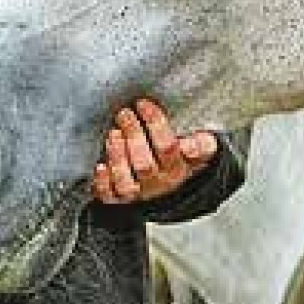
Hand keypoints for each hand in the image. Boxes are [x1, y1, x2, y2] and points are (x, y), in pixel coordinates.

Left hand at [91, 98, 216, 203]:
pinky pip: (109, 197)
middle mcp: (158, 183)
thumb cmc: (182, 160)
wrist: (172, 190)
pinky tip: (100, 166)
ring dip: (117, 157)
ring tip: (112, 134)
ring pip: (126, 184)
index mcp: (178, 168)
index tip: (143, 104)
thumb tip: (197, 142)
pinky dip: (103, 183)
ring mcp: (139, 193)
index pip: (168, 147)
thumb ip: (203, 144)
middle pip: (144, 164)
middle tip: (124, 114)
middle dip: (132, 136)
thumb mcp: (200, 151)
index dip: (154, 124)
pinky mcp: (120, 200)